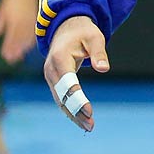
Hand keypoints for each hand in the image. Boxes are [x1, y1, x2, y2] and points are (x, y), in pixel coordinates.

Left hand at [0, 0, 41, 64]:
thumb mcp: (2, 9)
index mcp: (14, 21)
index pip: (11, 37)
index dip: (8, 47)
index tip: (5, 55)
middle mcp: (23, 23)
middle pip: (19, 41)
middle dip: (15, 51)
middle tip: (10, 60)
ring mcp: (30, 22)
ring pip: (27, 39)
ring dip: (22, 49)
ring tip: (18, 56)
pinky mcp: (35, 21)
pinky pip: (33, 34)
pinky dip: (30, 42)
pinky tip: (27, 47)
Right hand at [42, 15, 107, 131]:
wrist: (66, 26)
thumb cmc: (83, 31)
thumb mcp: (95, 37)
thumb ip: (98, 53)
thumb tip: (103, 69)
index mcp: (60, 57)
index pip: (68, 83)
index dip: (78, 98)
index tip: (89, 112)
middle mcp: (51, 69)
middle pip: (62, 95)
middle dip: (75, 111)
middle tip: (90, 125)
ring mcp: (50, 75)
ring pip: (60, 99)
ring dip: (72, 114)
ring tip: (88, 127)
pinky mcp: (53, 80)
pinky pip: (60, 97)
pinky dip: (69, 108)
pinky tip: (80, 119)